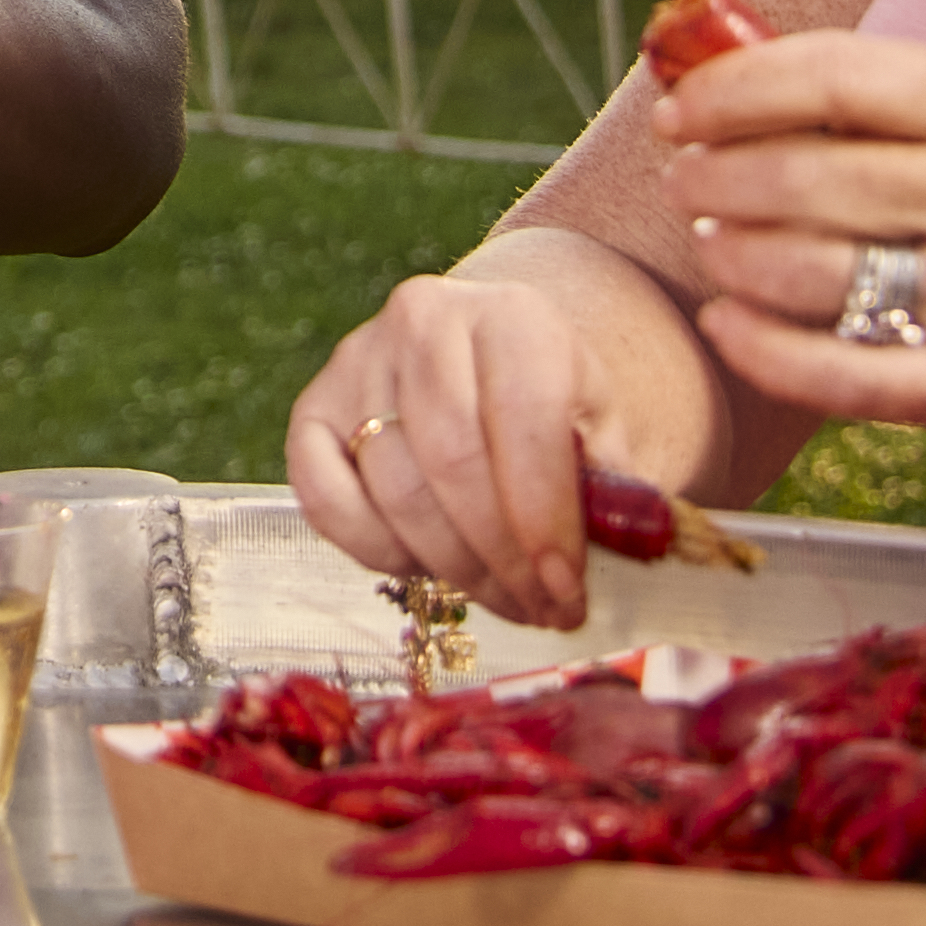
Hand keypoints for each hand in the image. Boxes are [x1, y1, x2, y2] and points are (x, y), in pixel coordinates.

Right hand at [286, 256, 623, 622]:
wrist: (492, 366)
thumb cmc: (556, 409)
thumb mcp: (603, 431)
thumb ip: (611, 486)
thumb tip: (615, 551)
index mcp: (511, 315)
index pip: (524, 417)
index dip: (544, 514)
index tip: (566, 587)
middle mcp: (424, 319)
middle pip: (453, 461)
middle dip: (501, 557)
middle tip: (541, 610)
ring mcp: (357, 361)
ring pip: (394, 489)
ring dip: (453, 566)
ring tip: (504, 599)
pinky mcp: (311, 409)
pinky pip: (327, 501)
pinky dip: (378, 551)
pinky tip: (428, 567)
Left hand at [651, 27, 925, 460]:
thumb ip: (892, 103)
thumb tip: (737, 76)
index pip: (835, 77)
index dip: (735, 89)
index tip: (684, 106)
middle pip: (807, 179)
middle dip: (717, 178)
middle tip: (686, 181)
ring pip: (811, 273)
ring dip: (735, 259)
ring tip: (717, 246)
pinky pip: (843, 374)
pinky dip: (766, 352)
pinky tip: (729, 326)